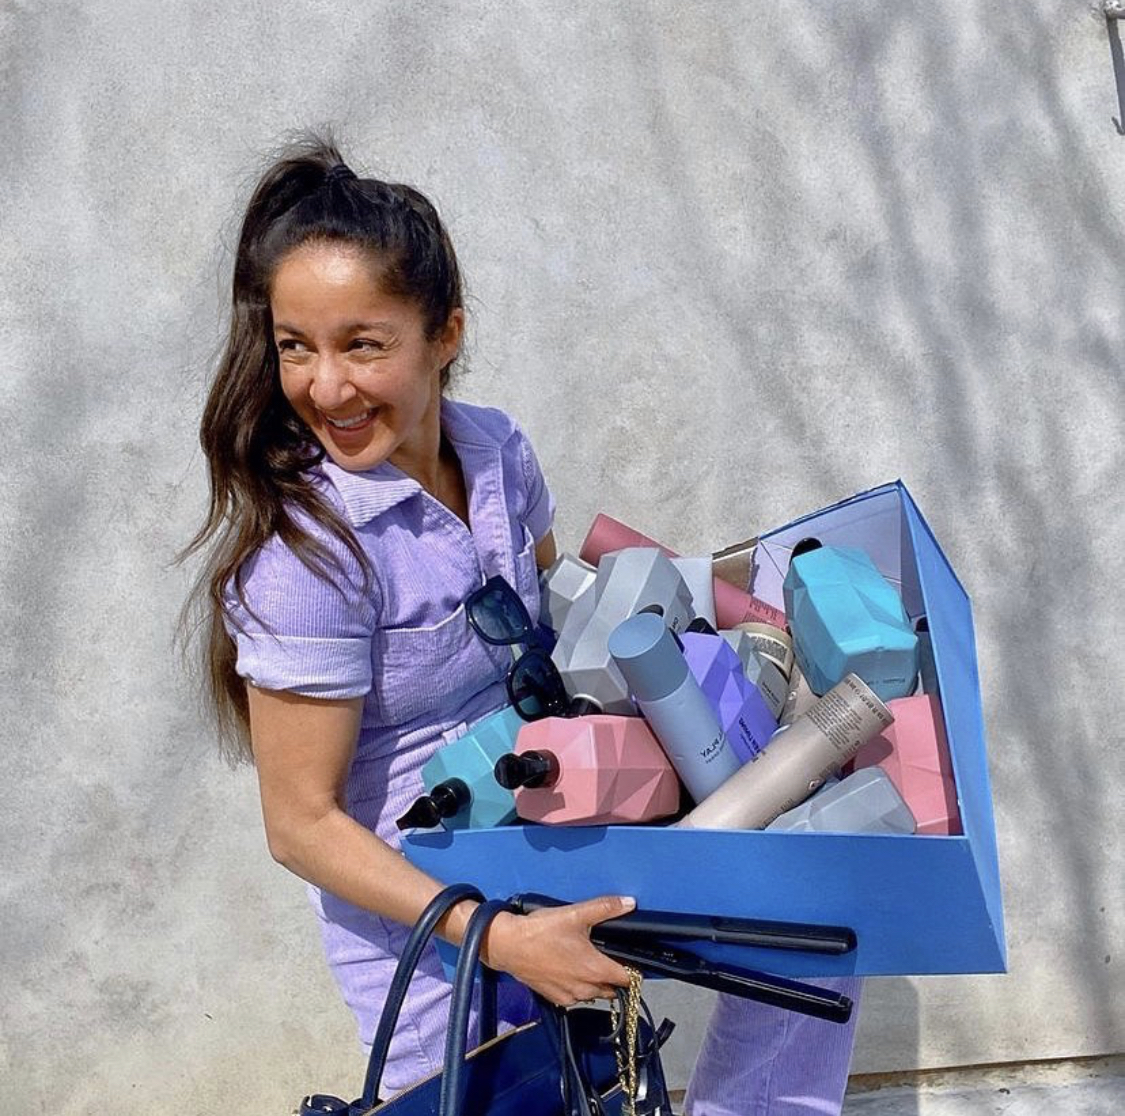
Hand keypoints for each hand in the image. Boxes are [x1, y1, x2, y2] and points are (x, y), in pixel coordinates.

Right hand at [481, 895, 636, 1006]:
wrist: (508, 946)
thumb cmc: (542, 931)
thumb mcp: (575, 914)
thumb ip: (605, 907)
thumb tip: (629, 903)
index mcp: (595, 970)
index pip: (628, 979)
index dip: (633, 969)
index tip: (630, 958)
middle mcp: (586, 989)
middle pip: (612, 988)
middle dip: (614, 976)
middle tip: (606, 955)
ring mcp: (570, 997)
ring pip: (594, 994)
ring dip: (596, 982)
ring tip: (587, 961)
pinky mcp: (556, 999)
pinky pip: (577, 997)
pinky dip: (579, 987)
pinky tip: (570, 969)